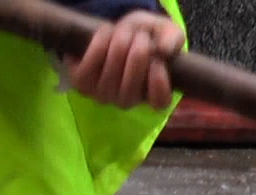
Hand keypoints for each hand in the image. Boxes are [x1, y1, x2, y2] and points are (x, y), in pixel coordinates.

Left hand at [67, 12, 184, 109]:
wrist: (113, 31)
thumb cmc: (144, 36)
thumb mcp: (164, 31)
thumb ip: (172, 38)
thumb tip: (163, 50)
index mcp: (151, 94)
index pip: (159, 102)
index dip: (159, 83)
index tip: (158, 61)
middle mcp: (127, 100)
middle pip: (131, 87)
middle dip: (138, 54)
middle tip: (140, 36)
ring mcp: (103, 95)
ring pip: (111, 75)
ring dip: (119, 45)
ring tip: (124, 30)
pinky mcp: (83, 84)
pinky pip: (90, 65)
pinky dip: (99, 44)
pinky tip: (107, 32)